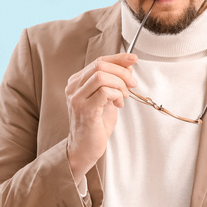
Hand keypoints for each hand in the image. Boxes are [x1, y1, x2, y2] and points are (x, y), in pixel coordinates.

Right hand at [64, 53, 137, 177]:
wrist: (85, 148)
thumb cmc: (96, 125)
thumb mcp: (107, 98)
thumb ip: (115, 82)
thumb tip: (128, 66)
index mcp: (77, 82)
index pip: (99, 60)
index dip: (118, 58)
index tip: (133, 59)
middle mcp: (73, 87)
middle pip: (100, 65)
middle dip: (122, 72)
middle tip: (132, 84)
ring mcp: (76, 98)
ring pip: (102, 76)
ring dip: (119, 85)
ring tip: (123, 97)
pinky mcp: (84, 109)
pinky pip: (104, 92)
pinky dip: (116, 95)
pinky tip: (118, 105)